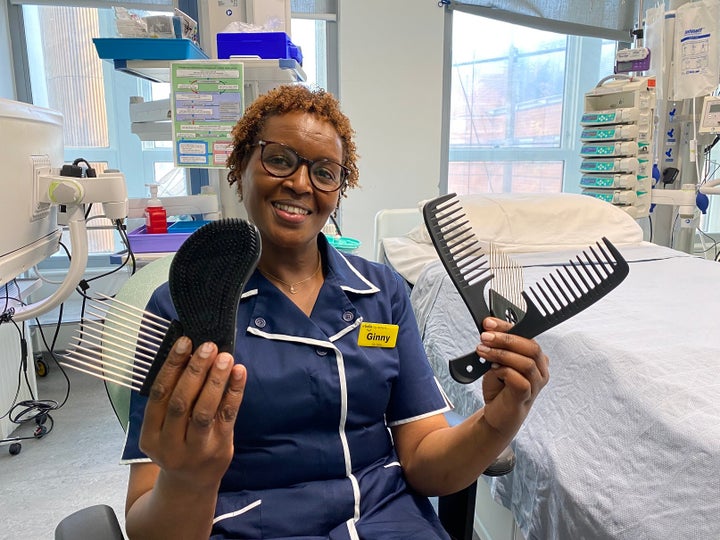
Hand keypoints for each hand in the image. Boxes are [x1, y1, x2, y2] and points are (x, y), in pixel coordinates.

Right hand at [138, 337, 246, 489]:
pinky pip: (228, 416)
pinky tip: (239, 372)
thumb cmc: (177, 444)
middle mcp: (170, 445)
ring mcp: (196, 449)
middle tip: (208, 346)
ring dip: (215, 380)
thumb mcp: (163, 428)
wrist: (190, 484)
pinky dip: (234, 391)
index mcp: (150, 436)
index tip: (184, 342)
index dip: (172, 366)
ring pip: (204, 410)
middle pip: (181, 402)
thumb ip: (171, 397)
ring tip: (224, 357)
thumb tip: (189, 353)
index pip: (159, 395)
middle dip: (195, 371)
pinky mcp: (220, 448)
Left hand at [478, 317, 548, 437]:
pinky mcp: (526, 397)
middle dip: (506, 339)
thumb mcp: (496, 362)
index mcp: (536, 358)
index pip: (527, 336)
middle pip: (531, 347)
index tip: (489, 323)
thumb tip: (489, 331)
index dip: (508, 327)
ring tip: (484, 352)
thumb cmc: (499, 388)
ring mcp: (536, 385)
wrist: (496, 415)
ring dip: (502, 354)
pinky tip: (494, 370)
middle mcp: (541, 370)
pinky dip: (505, 372)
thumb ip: (497, 347)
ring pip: (526, 362)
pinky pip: (520, 380)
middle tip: (485, 337)